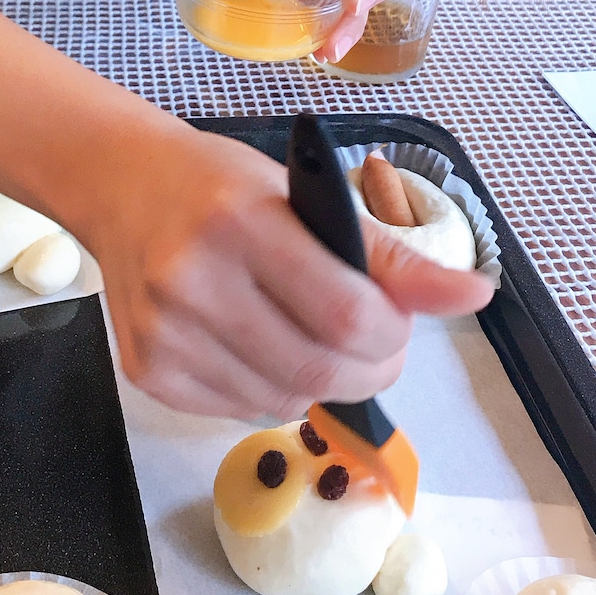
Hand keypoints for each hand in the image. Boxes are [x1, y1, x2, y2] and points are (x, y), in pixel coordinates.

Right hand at [90, 121, 492, 419]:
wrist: (121, 188)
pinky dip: (276, 391)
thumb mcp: (306, 194)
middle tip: (378, 349)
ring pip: (283, 400)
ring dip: (325, 385)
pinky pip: (241, 410)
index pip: (346, 312)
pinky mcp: (148, 372)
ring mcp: (164, 333)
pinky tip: (268, 349)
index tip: (397, 321)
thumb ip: (388, 255)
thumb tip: (475, 297)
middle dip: (372, 370)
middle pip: (317, 371)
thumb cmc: (220, 185)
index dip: (392, 333)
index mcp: (238, 221)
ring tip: (321, 342)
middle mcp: (191, 280)